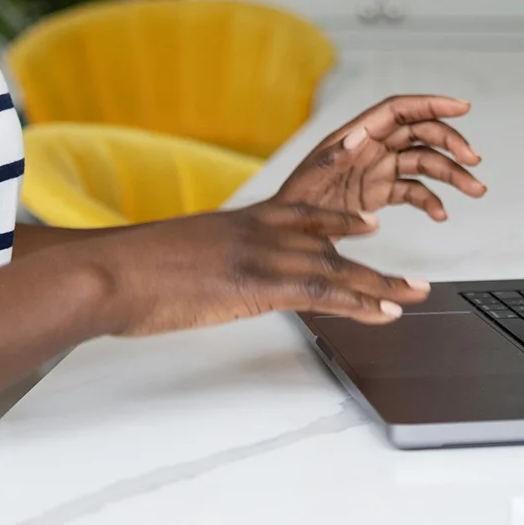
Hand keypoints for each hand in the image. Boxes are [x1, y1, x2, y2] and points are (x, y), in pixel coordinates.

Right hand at [78, 200, 429, 335]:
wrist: (108, 271)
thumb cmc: (126, 270)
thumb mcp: (173, 257)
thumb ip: (200, 262)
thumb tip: (200, 280)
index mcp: (235, 223)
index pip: (299, 211)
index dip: (338, 219)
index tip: (367, 224)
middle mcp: (255, 231)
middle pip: (329, 240)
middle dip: (372, 258)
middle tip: (409, 276)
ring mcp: (258, 255)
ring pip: (335, 267)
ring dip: (380, 286)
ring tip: (414, 297)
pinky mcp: (256, 284)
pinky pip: (321, 292)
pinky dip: (359, 303)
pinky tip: (383, 313)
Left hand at [271, 95, 485, 221]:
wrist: (288, 238)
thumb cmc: (293, 203)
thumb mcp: (312, 180)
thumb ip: (337, 155)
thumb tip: (361, 133)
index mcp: (354, 136)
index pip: (399, 110)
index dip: (431, 104)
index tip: (461, 107)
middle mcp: (370, 148)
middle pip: (419, 134)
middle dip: (450, 143)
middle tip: (472, 160)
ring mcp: (376, 170)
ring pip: (423, 163)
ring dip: (451, 174)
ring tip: (473, 190)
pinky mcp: (379, 192)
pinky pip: (413, 190)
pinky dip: (431, 200)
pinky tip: (440, 213)